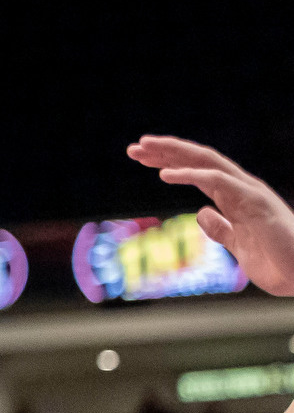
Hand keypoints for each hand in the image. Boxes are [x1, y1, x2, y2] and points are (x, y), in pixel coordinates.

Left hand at [128, 136, 293, 294]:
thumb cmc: (279, 264)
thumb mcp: (238, 247)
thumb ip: (221, 230)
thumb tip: (201, 214)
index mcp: (236, 199)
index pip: (198, 171)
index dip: (171, 162)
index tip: (141, 158)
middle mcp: (242, 189)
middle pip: (198, 160)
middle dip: (165, 151)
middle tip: (133, 148)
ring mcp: (250, 193)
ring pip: (206, 161)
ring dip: (173, 153)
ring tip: (143, 149)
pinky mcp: (255, 202)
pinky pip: (218, 181)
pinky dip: (191, 174)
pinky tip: (165, 175)